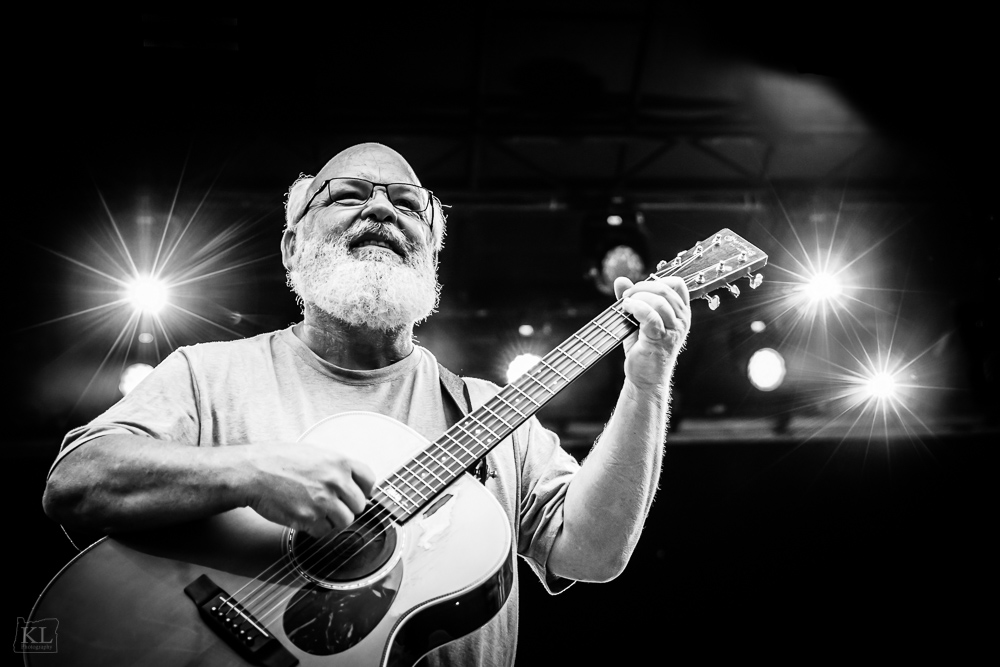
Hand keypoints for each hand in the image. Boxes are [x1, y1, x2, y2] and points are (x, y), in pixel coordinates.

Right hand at [241, 442, 375, 538]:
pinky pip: (325, 531)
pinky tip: (305, 516)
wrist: (253, 472)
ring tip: (317, 511)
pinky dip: (317, 528)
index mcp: (340, 462)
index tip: (357, 494)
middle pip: (359, 505)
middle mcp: (336, 481)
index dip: (364, 490)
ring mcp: (324, 501)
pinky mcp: (309, 518)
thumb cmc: (278, 460)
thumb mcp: (314, 453)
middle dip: (347, 507)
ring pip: (345, 521)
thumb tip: (351, 481)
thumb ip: (335, 467)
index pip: (370, 480)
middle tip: (331, 505)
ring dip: (333, 520)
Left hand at [614, 275, 690, 389]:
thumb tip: (620, 279)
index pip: (677, 284)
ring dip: (638, 297)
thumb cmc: (643, 347)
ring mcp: (673, 330)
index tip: (639, 290)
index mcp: (681, 313)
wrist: (645, 377)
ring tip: (626, 304)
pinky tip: (626, 308)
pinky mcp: (661, 339)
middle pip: (665, 289)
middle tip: (627, 296)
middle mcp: (682, 320)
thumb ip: (632, 298)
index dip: (656, 281)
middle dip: (642, 288)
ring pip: (659, 301)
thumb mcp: (638, 319)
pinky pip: (650, 316)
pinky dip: (636, 307)